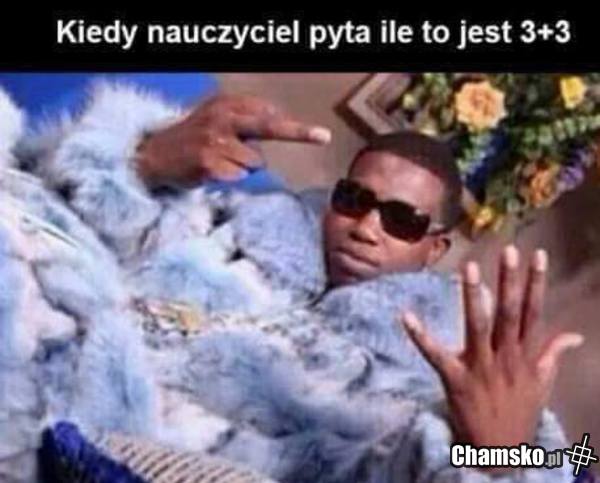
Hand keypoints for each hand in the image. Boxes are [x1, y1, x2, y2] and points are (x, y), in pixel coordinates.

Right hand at [136, 94, 330, 188]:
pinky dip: (230, 177)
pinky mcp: (209, 164)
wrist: (154, 154)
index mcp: (226, 105)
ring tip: (220, 160)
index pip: (267, 113)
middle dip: (298, 132)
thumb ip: (245, 116)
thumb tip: (277, 118)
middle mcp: (222, 119)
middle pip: (268, 127)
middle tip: (323, 137)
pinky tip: (212, 170)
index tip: (320, 134)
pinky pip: (238, 176)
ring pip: (255, 162)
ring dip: (243, 165)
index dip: (293, 126)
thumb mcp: (216, 116)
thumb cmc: (192, 136)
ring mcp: (215, 142)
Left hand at [402, 246, 582, 452]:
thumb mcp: (542, 383)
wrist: (499, 452)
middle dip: (509, 281)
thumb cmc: (518, 411)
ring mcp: (480, 368)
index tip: (536, 255)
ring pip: (477, 326)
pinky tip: (406, 315)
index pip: (533, 312)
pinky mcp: (455, 379)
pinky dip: (420, 336)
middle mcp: (504, 357)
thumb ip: (554, 354)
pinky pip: (435, 355)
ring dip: (474, 297)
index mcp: (524, 355)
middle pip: (508, 313)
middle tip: (508, 251)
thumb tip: (576, 335)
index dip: (535, 283)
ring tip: (469, 268)